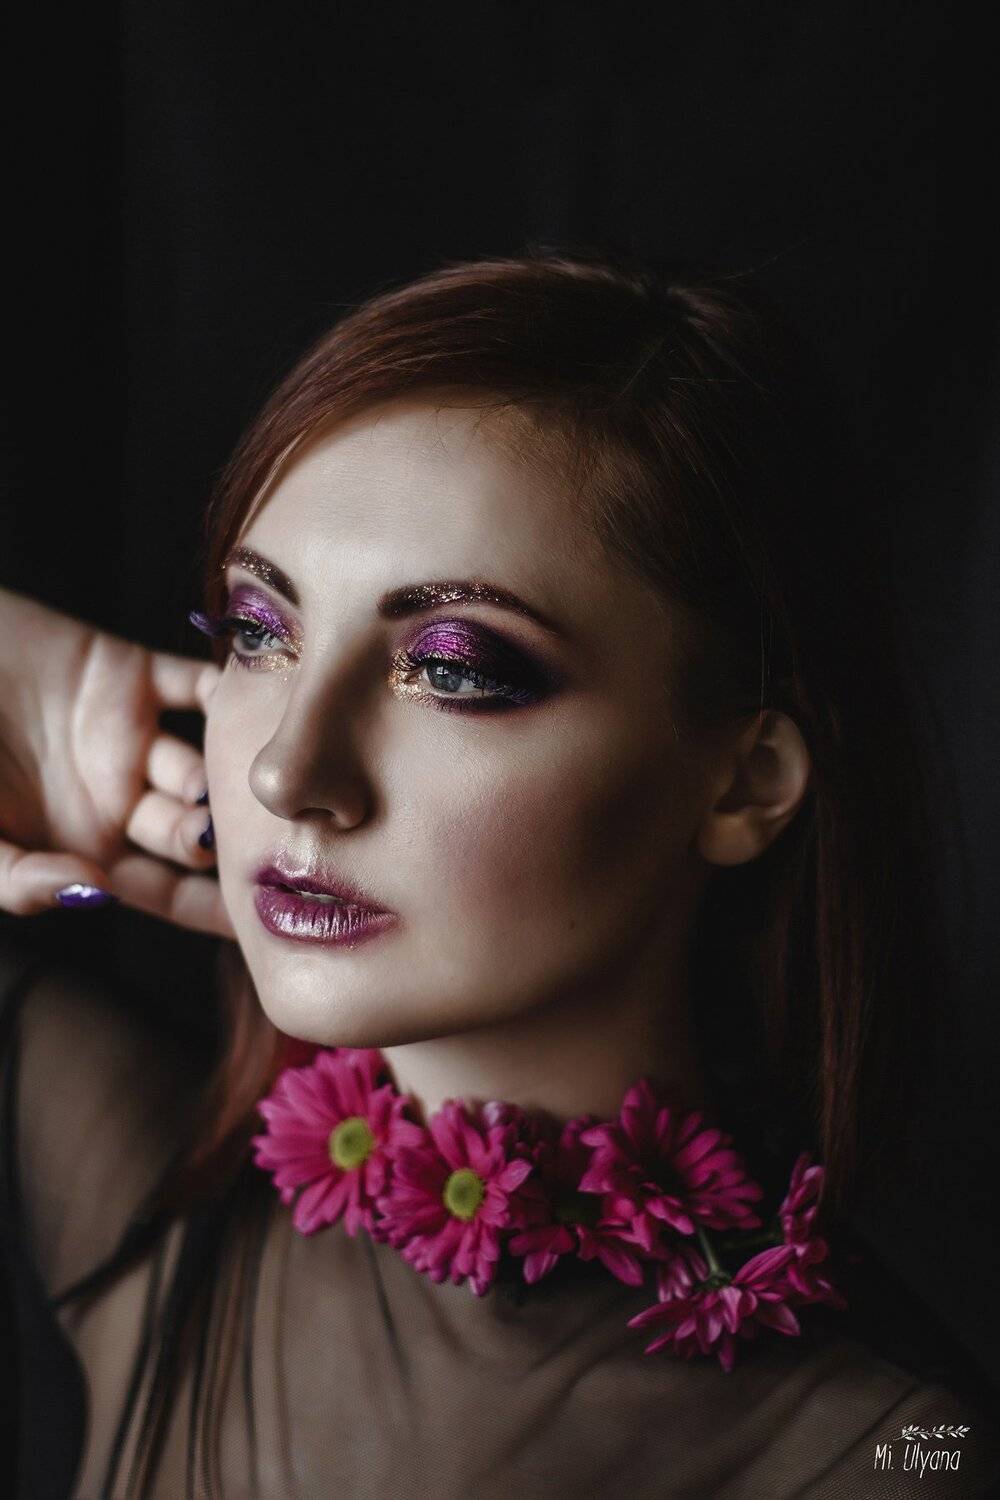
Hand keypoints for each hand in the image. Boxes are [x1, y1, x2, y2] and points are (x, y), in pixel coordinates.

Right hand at [0, 587, 232, 936]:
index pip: (165, 892)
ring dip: (230, 773)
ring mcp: (127, 737)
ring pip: (203, 759)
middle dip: (233, 841)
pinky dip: (227, 686)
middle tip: (263, 844)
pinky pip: (192, 681)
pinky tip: (251, 702)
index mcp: (83, 848)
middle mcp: (116, 800)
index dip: (211, 909)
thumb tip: (90, 895)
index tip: (264, 924)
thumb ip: (13, 876)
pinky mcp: (126, 673)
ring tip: (247, 783)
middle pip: (198, 830)